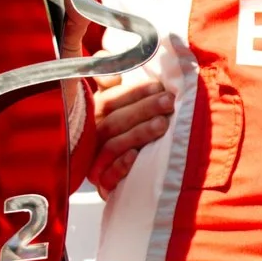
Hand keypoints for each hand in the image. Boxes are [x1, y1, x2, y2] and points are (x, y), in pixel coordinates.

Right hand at [83, 59, 176, 191]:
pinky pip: (107, 177)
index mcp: (93, 116)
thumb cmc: (123, 132)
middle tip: (168, 102)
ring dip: (138, 133)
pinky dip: (120, 166)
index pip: (110, 101)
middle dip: (143, 109)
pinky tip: (134, 156)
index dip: (135, 93)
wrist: (115, 172)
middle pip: (114, 121)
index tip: (159, 87)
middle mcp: (92, 137)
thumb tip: (114, 76)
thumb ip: (111, 84)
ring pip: (113, 145)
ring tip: (162, 124)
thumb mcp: (116, 105)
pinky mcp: (102, 184)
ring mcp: (95, 161)